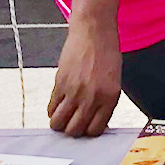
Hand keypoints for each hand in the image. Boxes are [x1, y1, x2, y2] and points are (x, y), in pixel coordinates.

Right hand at [47, 17, 122, 136]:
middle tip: (74, 121)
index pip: (95, 131)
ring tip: (65, 115)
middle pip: (74, 131)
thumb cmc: (106, 54)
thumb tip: (94, 124)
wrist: (94, 32)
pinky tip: (59, 104)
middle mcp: (92, 97)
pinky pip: (51, 108)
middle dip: (73, 130)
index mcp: (110, 97)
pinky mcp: (59, 84)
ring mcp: (74, 91)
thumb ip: (105, 102)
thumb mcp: (114, 81)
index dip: (89, 132)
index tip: (87, 127)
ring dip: (60, 123)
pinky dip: (53, 110)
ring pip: (58, 124)